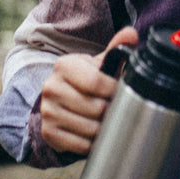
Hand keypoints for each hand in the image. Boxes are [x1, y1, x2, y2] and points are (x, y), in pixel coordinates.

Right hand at [40, 26, 139, 154]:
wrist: (61, 100)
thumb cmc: (87, 79)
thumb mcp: (99, 63)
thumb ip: (116, 48)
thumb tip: (131, 34)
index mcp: (64, 66)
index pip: (96, 81)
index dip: (113, 89)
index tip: (119, 90)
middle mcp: (51, 88)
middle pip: (95, 107)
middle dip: (111, 109)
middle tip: (116, 107)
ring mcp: (48, 112)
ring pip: (89, 128)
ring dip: (104, 127)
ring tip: (108, 119)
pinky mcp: (48, 133)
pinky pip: (81, 144)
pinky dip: (93, 142)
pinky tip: (96, 132)